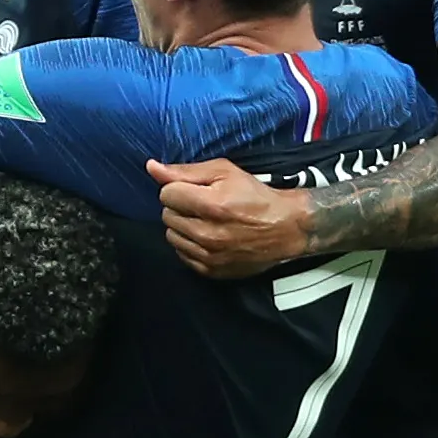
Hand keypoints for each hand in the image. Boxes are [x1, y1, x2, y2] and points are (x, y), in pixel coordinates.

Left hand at [148, 154, 309, 278]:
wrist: (285, 228)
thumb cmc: (256, 196)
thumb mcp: (224, 172)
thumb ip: (185, 171)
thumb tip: (151, 167)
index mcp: (211, 205)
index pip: (166, 194)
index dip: (179, 188)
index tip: (195, 190)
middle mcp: (207, 234)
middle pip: (167, 215)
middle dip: (181, 206)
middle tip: (203, 204)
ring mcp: (209, 256)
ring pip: (171, 236)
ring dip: (183, 226)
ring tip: (205, 221)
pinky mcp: (211, 271)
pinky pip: (182, 254)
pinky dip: (190, 244)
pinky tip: (208, 236)